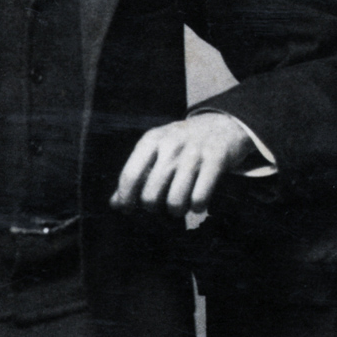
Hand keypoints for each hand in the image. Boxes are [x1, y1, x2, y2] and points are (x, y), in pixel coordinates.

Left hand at [109, 113, 257, 212]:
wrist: (222, 125)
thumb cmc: (182, 144)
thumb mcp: (156, 150)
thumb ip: (135, 174)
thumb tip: (115, 204)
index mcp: (151, 140)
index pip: (129, 176)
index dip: (126, 199)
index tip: (128, 209)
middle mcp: (171, 145)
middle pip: (151, 196)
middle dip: (154, 209)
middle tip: (160, 205)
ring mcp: (194, 153)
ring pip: (175, 202)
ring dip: (176, 211)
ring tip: (179, 206)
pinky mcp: (216, 160)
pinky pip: (199, 198)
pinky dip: (197, 207)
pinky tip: (197, 202)